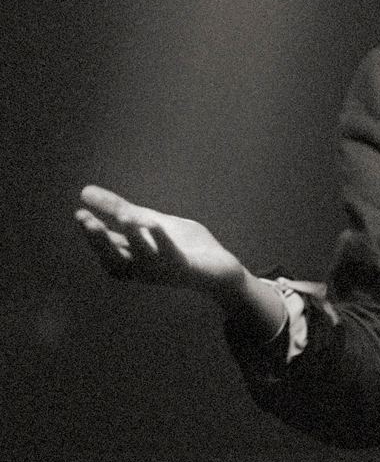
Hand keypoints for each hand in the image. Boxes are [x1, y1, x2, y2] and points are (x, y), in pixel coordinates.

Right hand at [75, 185, 245, 303]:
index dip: (92, 234)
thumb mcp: (149, 221)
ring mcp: (163, 270)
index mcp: (132, 259)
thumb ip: (120, 209)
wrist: (219, 268)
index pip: (106, 248)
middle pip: (115, 259)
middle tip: (86, 221)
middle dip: (100, 241)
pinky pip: (171, 256)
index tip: (79, 213)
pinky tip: (153, 223)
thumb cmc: (182, 246)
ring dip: (132, 237)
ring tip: (124, 215)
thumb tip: (85, 191)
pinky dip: (161, 240)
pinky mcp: (184, 268)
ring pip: (142, 257)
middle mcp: (143, 269)